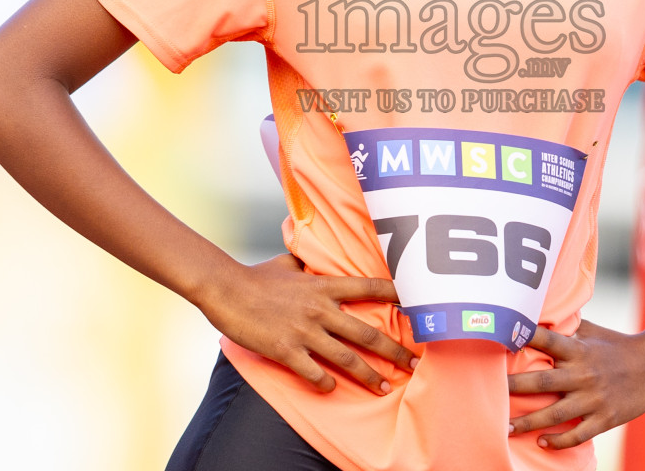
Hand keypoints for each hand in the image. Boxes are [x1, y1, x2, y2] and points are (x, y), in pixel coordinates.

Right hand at [199, 254, 417, 393]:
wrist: (225, 289)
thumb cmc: (256, 276)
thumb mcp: (287, 263)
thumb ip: (307, 264)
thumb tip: (313, 256)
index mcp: (324, 286)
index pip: (370, 288)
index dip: (398, 296)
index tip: (419, 307)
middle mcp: (320, 309)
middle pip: (367, 332)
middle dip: (395, 350)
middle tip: (414, 364)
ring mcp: (304, 331)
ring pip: (347, 358)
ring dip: (369, 375)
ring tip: (384, 386)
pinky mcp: (286, 350)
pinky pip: (314, 373)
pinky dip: (326, 383)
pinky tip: (332, 388)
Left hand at [507, 320, 644, 448]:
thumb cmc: (618, 344)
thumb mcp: (593, 330)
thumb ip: (567, 327)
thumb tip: (542, 312)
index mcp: (578, 349)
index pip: (546, 340)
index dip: (524, 337)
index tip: (501, 338)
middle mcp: (583, 374)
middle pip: (542, 383)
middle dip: (514, 388)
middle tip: (490, 394)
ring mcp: (594, 398)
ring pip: (554, 414)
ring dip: (528, 422)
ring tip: (505, 428)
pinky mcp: (605, 418)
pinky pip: (578, 433)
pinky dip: (559, 440)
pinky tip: (542, 442)